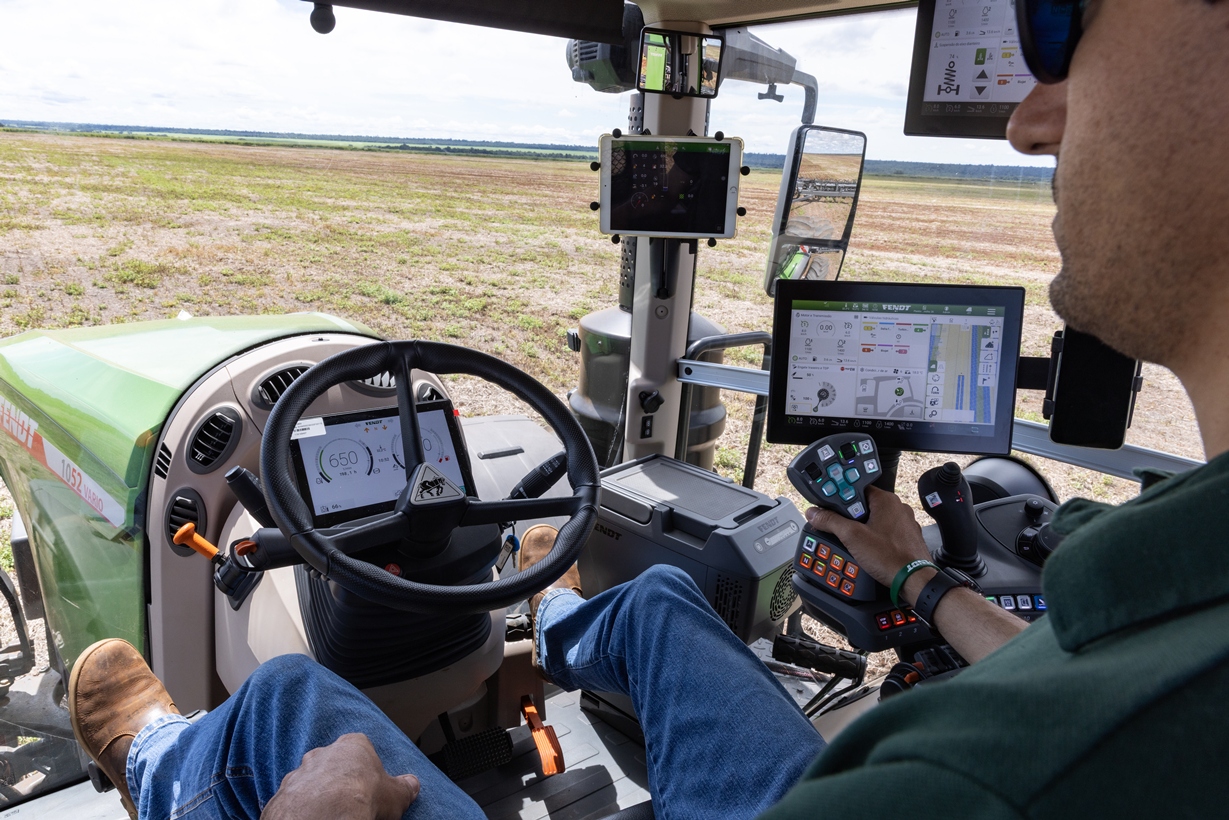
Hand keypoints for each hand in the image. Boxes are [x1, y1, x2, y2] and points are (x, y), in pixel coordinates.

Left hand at [261, 733, 419, 819]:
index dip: (364, 768)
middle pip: (332, 763)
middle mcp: (323, 753)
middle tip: (349, 801)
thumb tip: (412, 785)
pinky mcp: (282, 793)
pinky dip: (301, 809)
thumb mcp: (396, 794)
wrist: (324, 816)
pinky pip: (293, 799)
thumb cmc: (360, 797)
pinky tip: (312, 819)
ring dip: (317, 794)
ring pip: (310, 781)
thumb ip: (405, 787)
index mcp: (352, 745)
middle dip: (339, 779)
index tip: (369, 785)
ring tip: (329, 814)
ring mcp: (300, 772)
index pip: (360, 749)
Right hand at [805, 486, 930, 585]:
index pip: (856, 489)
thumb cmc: (890, 557)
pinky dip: (876, 537)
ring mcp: (905, 523)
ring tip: (855, 541)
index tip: (830, 507)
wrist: (914, 580)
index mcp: (886, 500)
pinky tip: (871, 549)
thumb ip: (830, 522)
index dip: (840, 498)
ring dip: (863, 528)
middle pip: (865, 505)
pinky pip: (886, 531)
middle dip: (851, 516)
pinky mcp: (907, 537)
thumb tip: (815, 514)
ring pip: (876, 519)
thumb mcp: (852, 537)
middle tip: (841, 528)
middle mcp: (898, 508)